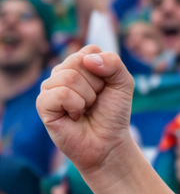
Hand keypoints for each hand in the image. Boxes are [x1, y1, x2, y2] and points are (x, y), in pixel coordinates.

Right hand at [36, 46, 135, 174]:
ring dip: (87, 98)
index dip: (106, 72)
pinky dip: (76, 106)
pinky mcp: (43, 104)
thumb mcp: (123, 84)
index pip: (91, 51)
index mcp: (80, 64)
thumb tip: (88, 60)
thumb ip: (114, 64)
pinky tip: (75, 116)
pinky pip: (60, 94)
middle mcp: (62, 72)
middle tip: (95, 101)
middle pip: (79, 62)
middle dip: (97, 85)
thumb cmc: (113, 113)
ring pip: (69, 77)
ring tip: (85, 109)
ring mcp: (50, 87)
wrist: (108, 143)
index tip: (106, 88)